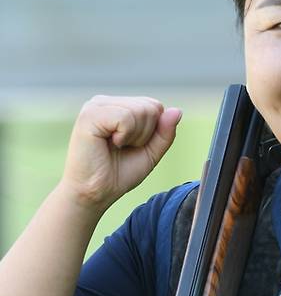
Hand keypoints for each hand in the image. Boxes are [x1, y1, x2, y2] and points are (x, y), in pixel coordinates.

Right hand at [61, 95, 182, 209]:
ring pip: (141, 111)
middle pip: (150, 107)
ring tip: (115, 146)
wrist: (93, 193)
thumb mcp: (150, 153)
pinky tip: (108, 143)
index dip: (152, 132)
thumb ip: (165, 133)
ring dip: (134, 137)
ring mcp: (96, 106)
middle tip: (122, 148)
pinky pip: (126, 118)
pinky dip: (124, 136)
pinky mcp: (89, 115)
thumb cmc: (117, 174)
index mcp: (118, 107)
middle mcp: (106, 102)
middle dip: (145, 134)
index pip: (154, 106)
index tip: (131, 146)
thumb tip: (176, 111)